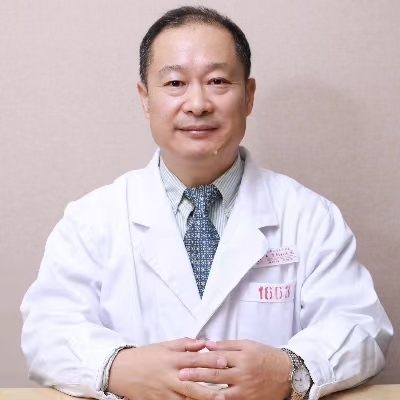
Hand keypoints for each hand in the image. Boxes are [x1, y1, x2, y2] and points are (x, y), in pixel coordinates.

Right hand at [108, 337, 227, 399]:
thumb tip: (205, 342)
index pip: (194, 360)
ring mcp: (164, 392)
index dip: (210, 360)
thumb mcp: (165, 345)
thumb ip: (186, 344)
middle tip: (224, 393)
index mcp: (172, 359)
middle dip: (209, 389)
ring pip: (185, 399)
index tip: (224, 361)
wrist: (121, 370)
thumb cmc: (145, 356)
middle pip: (192, 384)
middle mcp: (169, 377)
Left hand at [178, 340, 291, 399]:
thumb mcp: (248, 345)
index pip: (216, 357)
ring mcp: (246, 390)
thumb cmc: (266, 356)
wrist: (288, 373)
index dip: (200, 359)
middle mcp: (243, 374)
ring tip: (188, 392)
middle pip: (216, 375)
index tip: (185, 360)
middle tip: (181, 376)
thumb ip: (227, 345)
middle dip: (196, 376)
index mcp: (242, 357)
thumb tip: (208, 344)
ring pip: (221, 393)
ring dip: (203, 393)